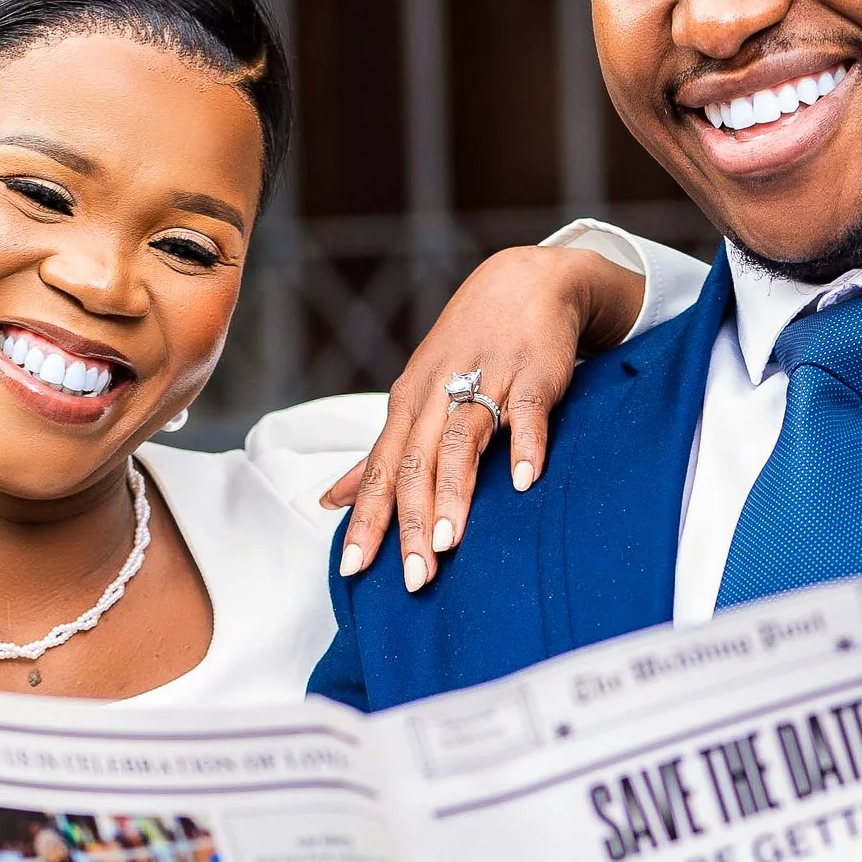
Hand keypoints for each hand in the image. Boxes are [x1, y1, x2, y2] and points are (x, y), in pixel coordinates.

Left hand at [324, 241, 645, 590]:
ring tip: (451, 542)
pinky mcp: (532, 374)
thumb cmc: (465, 348)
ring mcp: (485, 382)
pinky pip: (526, 413)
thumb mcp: (414, 398)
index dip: (366, 521)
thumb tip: (329, 500)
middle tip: (414, 578)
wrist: (523, 283)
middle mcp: (438, 397)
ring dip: (455, 492)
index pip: (379, 472)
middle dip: (412, 524)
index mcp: (407, 409)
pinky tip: (524, 483)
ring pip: (462, 442)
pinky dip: (525, 446)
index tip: (353, 569)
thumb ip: (380, 455)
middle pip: (416, 465)